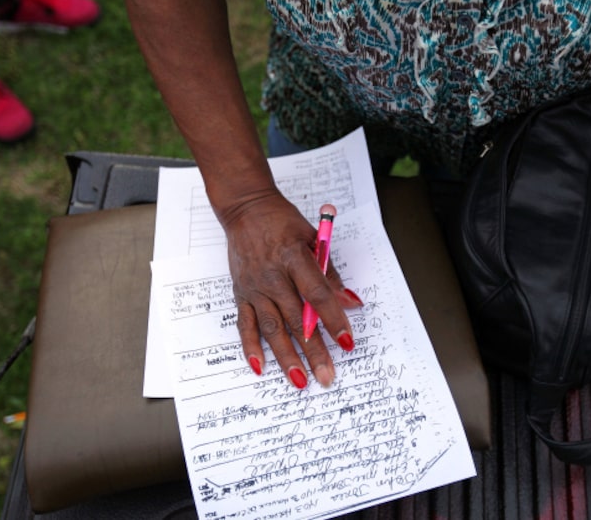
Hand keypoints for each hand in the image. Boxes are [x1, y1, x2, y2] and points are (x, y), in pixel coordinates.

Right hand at [221, 192, 361, 388]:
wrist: (246, 210)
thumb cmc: (283, 221)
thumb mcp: (313, 237)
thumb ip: (330, 272)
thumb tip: (350, 302)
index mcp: (294, 257)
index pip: (318, 294)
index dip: (333, 320)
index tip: (347, 342)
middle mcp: (272, 275)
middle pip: (296, 319)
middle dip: (314, 351)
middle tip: (327, 376)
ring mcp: (254, 287)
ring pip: (272, 328)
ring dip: (286, 357)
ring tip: (300, 380)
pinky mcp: (240, 293)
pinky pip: (245, 324)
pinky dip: (251, 347)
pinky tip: (260, 368)